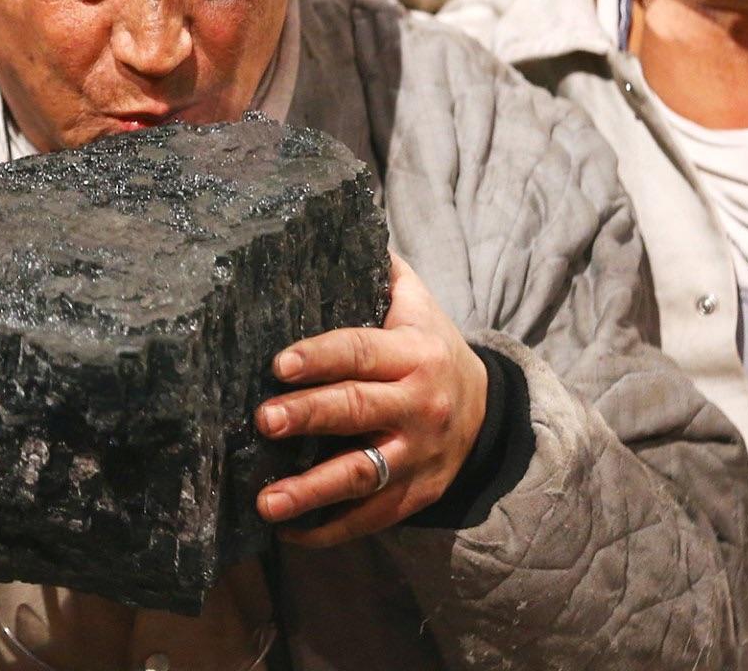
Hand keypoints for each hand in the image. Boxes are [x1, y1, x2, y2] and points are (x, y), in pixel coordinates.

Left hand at [254, 253, 488, 546]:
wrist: (485, 408)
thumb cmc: (427, 344)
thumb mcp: (415, 302)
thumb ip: (379, 268)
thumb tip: (333, 214)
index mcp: (413, 352)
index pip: (360, 351)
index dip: (320, 356)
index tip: (278, 364)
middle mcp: (418, 405)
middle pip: (357, 411)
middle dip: (309, 416)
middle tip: (262, 420)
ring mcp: (417, 455)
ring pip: (363, 475)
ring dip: (311, 491)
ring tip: (265, 502)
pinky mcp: (415, 494)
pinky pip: (371, 518)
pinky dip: (329, 529)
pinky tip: (286, 533)